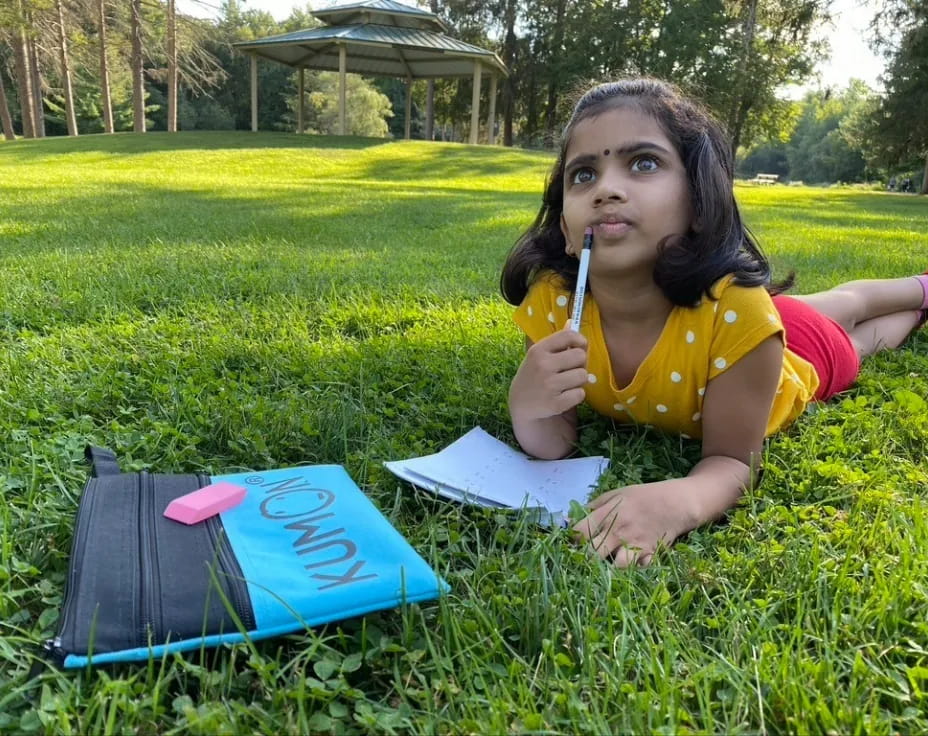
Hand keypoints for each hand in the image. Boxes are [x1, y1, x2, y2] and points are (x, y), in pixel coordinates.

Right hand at [509, 325, 587, 422]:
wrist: (521, 405)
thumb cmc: (534, 376)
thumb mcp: (539, 356)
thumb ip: (557, 341)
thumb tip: (573, 322)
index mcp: (539, 350)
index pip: (568, 335)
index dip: (580, 341)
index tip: (579, 348)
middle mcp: (543, 365)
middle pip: (580, 356)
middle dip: (579, 364)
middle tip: (569, 371)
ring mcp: (549, 385)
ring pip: (583, 375)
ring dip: (578, 381)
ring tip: (566, 384)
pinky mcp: (555, 403)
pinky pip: (580, 394)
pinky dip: (576, 396)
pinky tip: (564, 396)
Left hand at [571, 479, 692, 566]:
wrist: (676, 502)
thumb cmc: (643, 496)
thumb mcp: (616, 494)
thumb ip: (594, 507)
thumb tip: (572, 519)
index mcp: (608, 514)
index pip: (580, 532)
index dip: (574, 539)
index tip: (575, 542)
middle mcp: (619, 532)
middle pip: (592, 554)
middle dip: (586, 558)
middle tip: (588, 557)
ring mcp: (635, 545)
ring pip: (616, 566)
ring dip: (611, 567)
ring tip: (609, 564)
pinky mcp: (651, 555)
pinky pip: (639, 570)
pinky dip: (634, 570)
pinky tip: (630, 565)